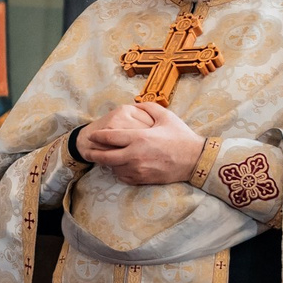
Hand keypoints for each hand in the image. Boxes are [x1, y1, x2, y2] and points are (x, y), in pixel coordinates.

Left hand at [81, 101, 205, 184]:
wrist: (195, 159)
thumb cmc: (181, 136)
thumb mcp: (166, 116)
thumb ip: (148, 107)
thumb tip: (135, 103)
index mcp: (139, 138)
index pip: (110, 138)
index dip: (98, 136)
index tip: (92, 136)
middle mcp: (134, 155)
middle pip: (105, 157)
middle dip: (93, 153)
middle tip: (87, 151)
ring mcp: (137, 169)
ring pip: (113, 168)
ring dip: (107, 163)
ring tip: (104, 157)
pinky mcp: (141, 179)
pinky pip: (122, 177)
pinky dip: (118, 171)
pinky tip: (119, 166)